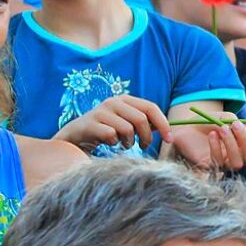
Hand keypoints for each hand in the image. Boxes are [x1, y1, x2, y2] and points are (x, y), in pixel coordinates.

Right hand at [53, 95, 171, 152]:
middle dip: (146, 137)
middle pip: (141, 119)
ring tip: (124, 144)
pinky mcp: (90, 123)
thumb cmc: (107, 131)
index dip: (163, 124)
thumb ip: (145, 123)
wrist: (75, 137)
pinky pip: (111, 136)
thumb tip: (167, 129)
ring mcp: (100, 111)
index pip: (151, 107)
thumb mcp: (127, 123)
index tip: (170, 139)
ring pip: (127, 129)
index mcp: (125, 99)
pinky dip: (114, 143)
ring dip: (129, 142)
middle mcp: (113, 101)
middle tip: (144, 146)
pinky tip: (108, 143)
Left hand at [208, 117, 245, 170]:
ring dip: (231, 144)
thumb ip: (242, 125)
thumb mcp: (228, 118)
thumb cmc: (212, 121)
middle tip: (235, 125)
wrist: (189, 125)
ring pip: (237, 163)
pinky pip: (218, 162)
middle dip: (245, 141)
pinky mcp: (211, 166)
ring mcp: (225, 164)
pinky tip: (212, 135)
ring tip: (222, 128)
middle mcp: (239, 158)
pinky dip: (216, 147)